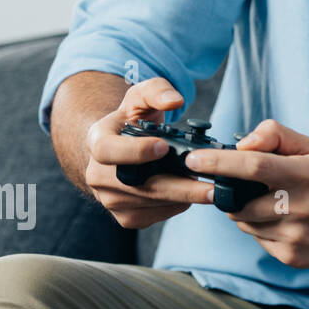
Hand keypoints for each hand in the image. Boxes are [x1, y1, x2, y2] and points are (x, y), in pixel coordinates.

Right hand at [84, 77, 215, 228]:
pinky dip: (178, 206)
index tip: (164, 147)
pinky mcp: (125, 216)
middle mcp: (97, 175)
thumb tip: (175, 101)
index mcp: (97, 141)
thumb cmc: (133, 120)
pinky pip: (155, 215)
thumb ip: (157, 91)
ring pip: (149, 204)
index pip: (108, 150)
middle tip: (210, 186)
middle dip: (177, 187)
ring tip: (212, 190)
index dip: (135, 152)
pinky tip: (196, 195)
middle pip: (136, 187)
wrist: (121, 148)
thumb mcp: (142, 96)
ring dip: (183, 199)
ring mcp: (109, 199)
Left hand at [183, 119, 308, 273]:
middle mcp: (299, 207)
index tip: (194, 160)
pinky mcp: (292, 257)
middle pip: (239, 200)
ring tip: (272, 203)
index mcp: (306, 175)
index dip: (218, 163)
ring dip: (246, 211)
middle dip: (230, 192)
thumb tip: (242, 143)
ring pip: (245, 222)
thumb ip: (278, 136)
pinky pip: (258, 240)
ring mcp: (295, 236)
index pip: (252, 167)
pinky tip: (286, 222)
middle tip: (240, 185)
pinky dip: (262, 229)